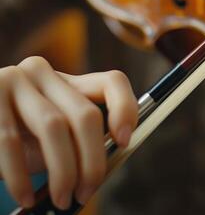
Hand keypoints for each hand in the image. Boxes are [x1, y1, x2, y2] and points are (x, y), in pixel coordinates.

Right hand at [0, 57, 137, 208]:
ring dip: (62, 172)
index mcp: (68, 81)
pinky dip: (21, 176)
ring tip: (62, 199)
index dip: (125, 109)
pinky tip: (27, 197)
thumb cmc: (19, 141)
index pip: (112, 82)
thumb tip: (101, 171)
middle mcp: (43, 73)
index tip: (124, 142)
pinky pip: (10, 140)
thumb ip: (79, 143)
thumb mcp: (53, 139)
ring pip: (53, 127)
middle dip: (91, 160)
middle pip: (85, 114)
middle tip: (87, 192)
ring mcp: (14, 80)